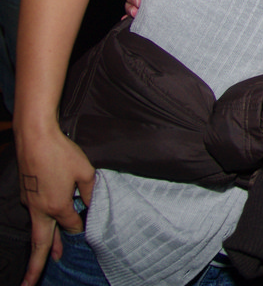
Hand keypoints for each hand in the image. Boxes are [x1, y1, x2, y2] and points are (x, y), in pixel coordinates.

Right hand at [16, 127, 94, 285]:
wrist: (34, 137)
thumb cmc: (61, 153)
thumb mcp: (84, 172)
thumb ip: (90, 191)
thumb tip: (91, 204)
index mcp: (56, 206)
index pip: (71, 226)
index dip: (81, 225)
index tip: (88, 223)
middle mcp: (40, 209)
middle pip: (40, 243)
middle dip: (36, 266)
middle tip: (30, 285)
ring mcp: (30, 202)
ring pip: (38, 229)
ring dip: (44, 244)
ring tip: (49, 260)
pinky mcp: (26, 193)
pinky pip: (35, 215)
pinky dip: (42, 224)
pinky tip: (47, 224)